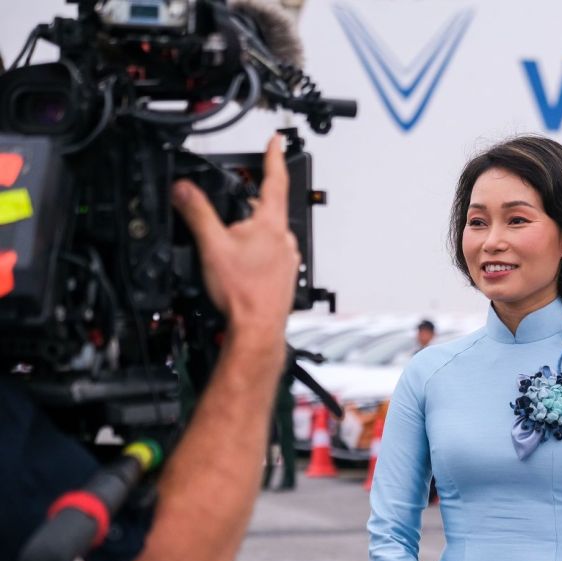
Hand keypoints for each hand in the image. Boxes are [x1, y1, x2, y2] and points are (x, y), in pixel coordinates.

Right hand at [172, 134, 299, 345]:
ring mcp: (288, 258)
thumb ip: (196, 212)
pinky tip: (240, 267)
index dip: (274, 156)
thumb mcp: (211, 246)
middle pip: (267, 208)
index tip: (277, 141)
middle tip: (230, 207)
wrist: (257, 328)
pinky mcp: (285, 274)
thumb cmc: (242, 293)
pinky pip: (269, 253)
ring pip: (267, 233)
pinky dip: (254, 252)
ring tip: (230, 249)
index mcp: (270, 224)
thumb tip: (183, 188)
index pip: (275, 180)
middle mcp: (285, 239)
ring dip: (249, 232)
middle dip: (248, 203)